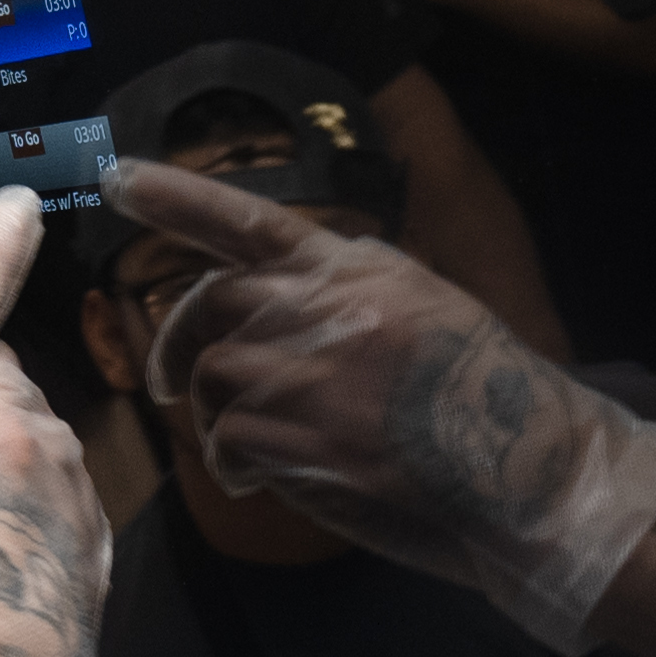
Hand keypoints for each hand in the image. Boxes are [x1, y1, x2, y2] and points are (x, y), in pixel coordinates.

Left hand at [104, 159, 655, 653]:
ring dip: (215, 413)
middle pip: (213, 306)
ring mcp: (319, 380)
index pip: (252, 221)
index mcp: (362, 271)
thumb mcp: (426, 311)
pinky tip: (264, 480)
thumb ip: (345, 299)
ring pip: (215, 378)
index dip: (179, 198)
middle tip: (171, 379)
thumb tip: (269, 309)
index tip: (120, 176)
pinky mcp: (310, 447)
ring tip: (249, 444)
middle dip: (179, 343)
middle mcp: (333, 313)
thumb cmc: (488, 402)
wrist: (536, 475)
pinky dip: (234, 465)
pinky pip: (230, 443)